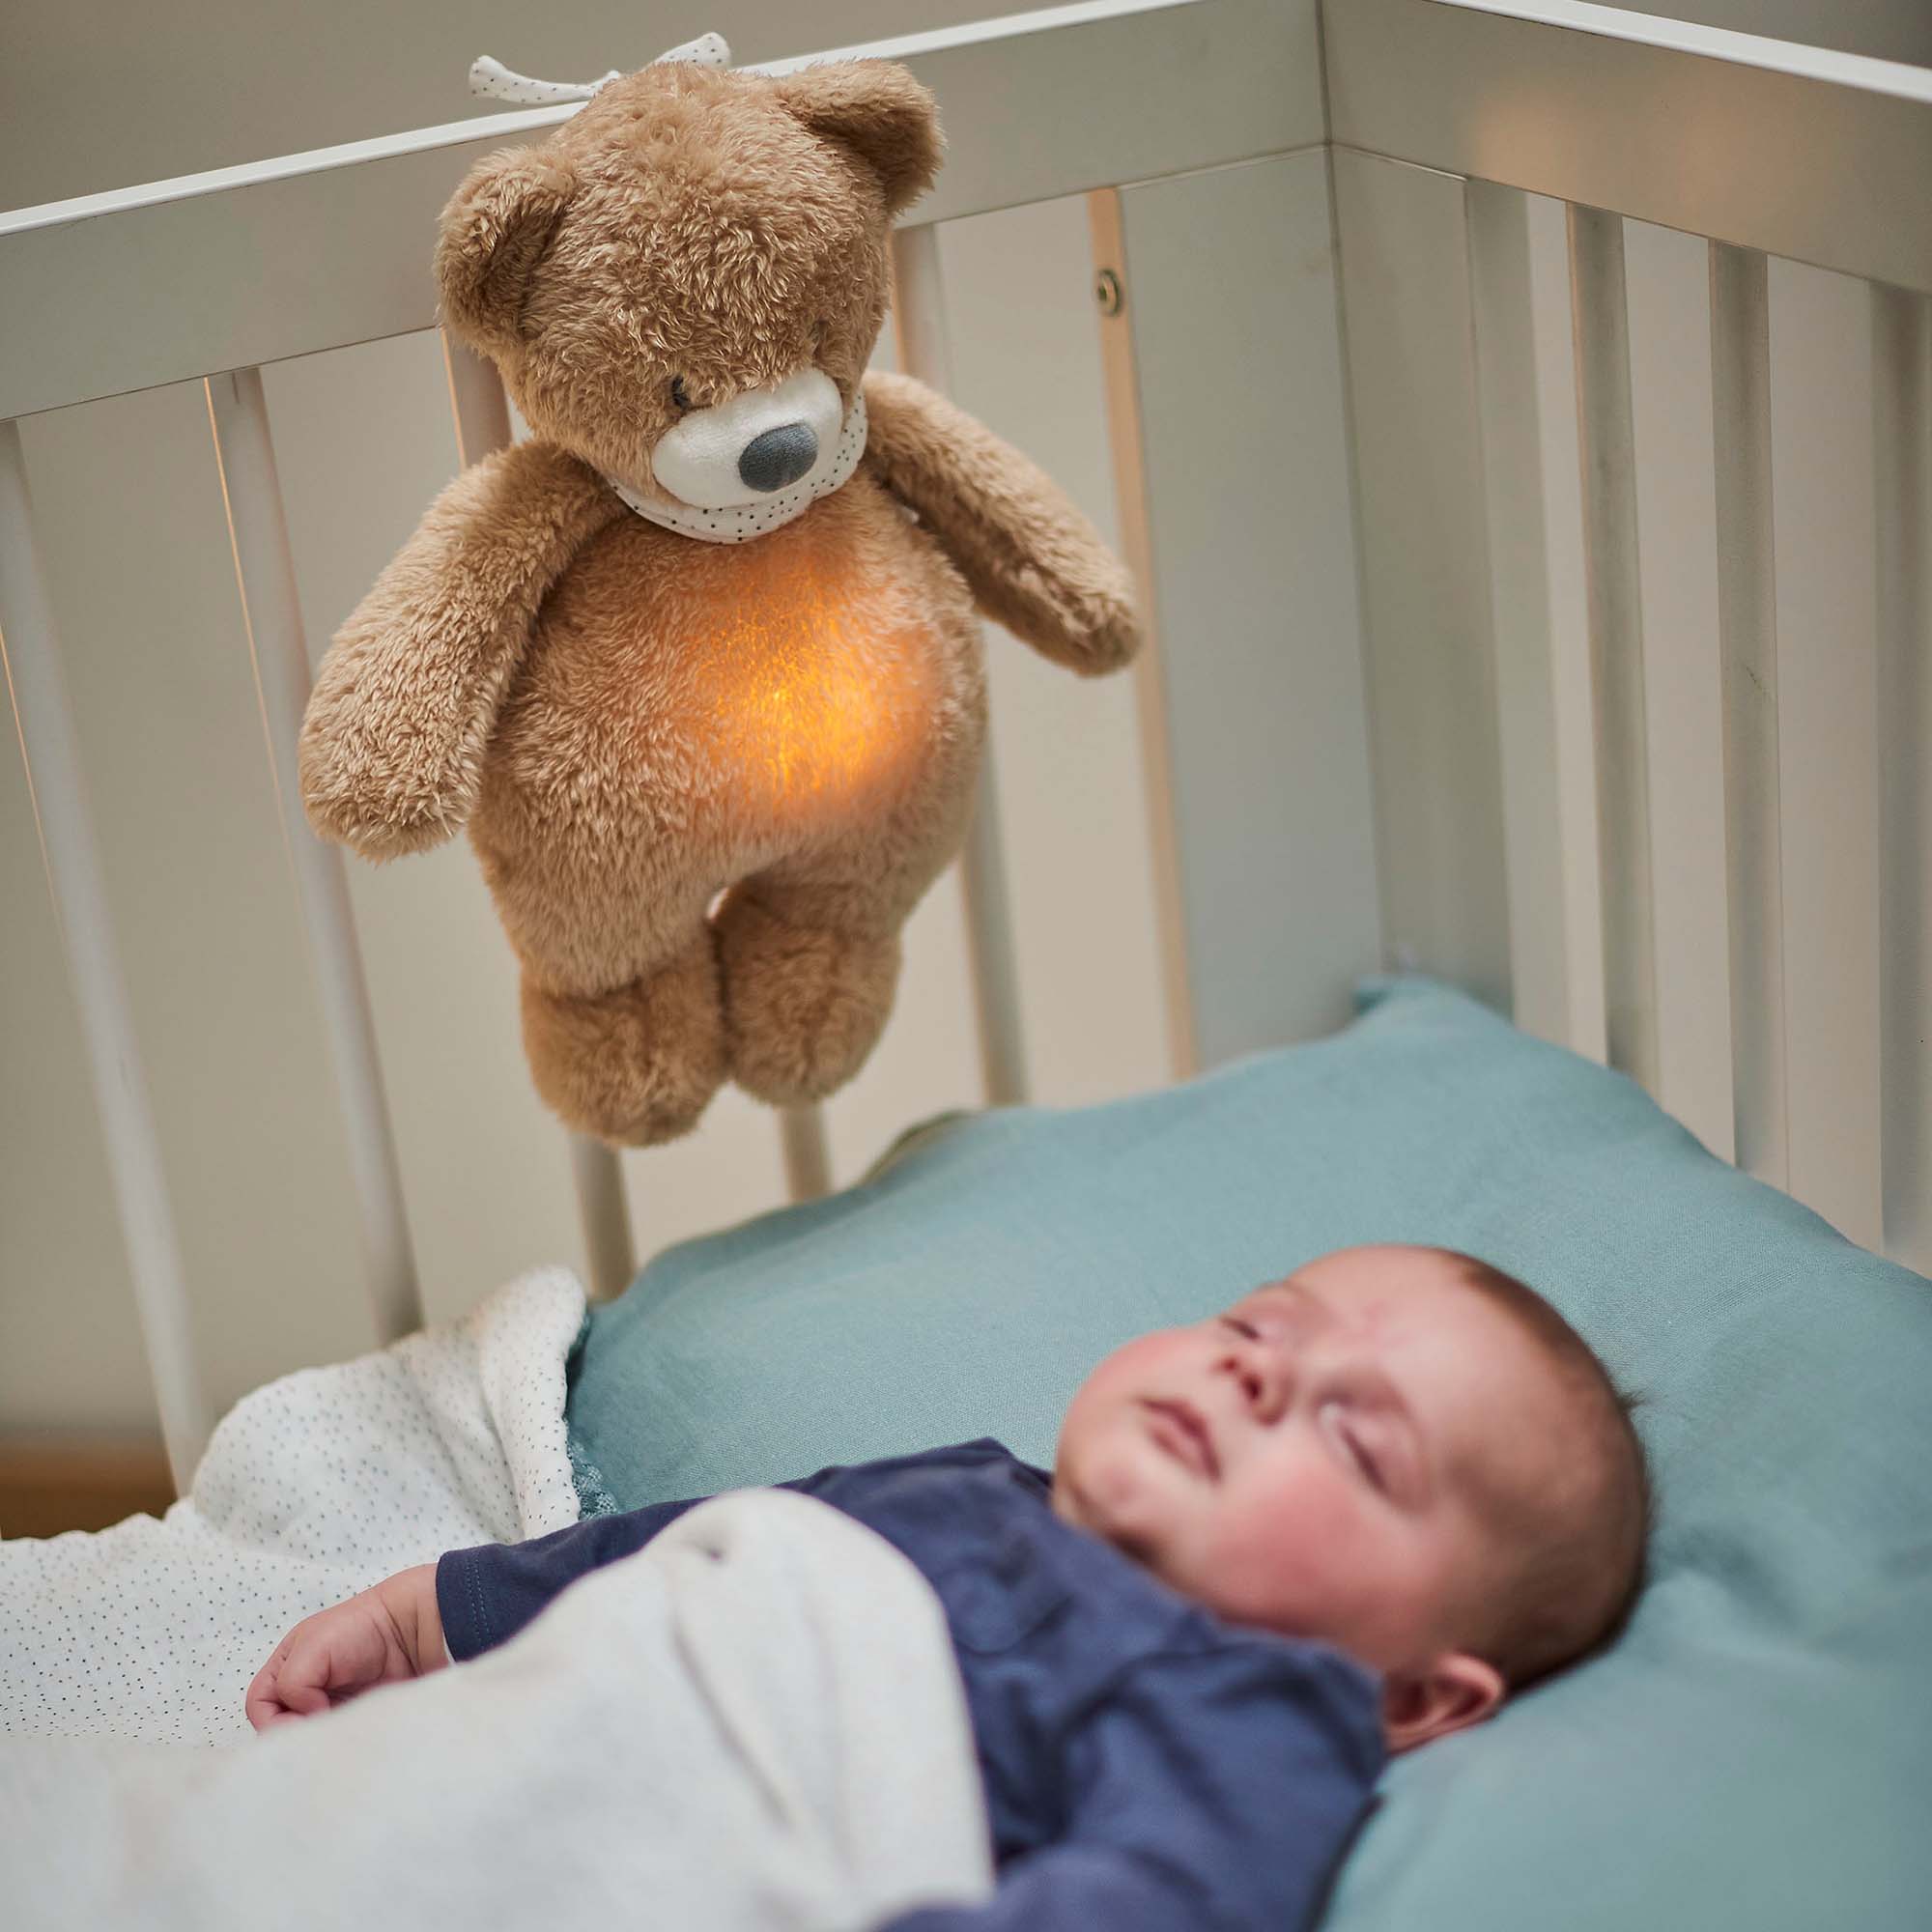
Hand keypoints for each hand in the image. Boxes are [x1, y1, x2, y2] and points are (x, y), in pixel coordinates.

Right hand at [246, 1563, 443, 1730]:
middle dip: (293, 1734)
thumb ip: (292, 1681)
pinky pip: (336, 1739)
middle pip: (280, 1725)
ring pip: (308, 1736)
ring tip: (336, 1735)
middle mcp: (305, 1687)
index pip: (259, 1703)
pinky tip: (350, 1737)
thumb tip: (307, 1716)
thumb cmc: (362, 1627)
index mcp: (287, 1665)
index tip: (301, 1722)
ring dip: (316, 1741)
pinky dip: (337, 1743)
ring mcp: (330, 1704)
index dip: (271, 1718)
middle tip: (317, 1734)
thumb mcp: (313, 1645)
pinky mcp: (354, 1717)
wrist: (414, 1628)